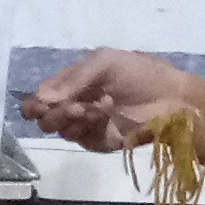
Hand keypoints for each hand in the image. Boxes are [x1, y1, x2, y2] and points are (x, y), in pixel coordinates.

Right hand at [23, 49, 198, 154]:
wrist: (169, 98)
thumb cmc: (138, 74)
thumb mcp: (104, 63)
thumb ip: (72, 79)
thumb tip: (40, 99)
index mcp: (72, 84)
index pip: (40, 97)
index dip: (35, 103)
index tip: (42, 104)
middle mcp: (73, 104)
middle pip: (44, 117)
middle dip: (55, 112)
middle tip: (77, 105)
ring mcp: (85, 125)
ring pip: (58, 129)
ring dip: (73, 117)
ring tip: (98, 107)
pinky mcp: (97, 141)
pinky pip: (78, 139)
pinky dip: (87, 127)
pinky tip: (104, 116)